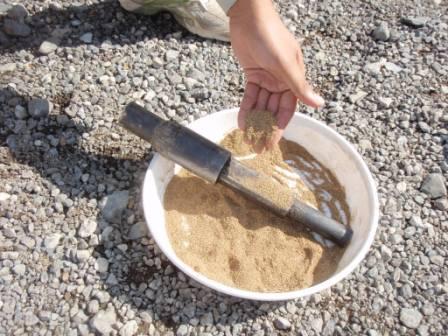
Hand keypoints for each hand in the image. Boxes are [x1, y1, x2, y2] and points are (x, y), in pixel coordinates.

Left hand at [228, 0, 323, 146]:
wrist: (249, 18)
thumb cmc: (271, 38)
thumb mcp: (285, 65)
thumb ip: (299, 86)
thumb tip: (319, 104)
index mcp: (294, 79)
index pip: (287, 110)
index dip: (279, 128)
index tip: (272, 144)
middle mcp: (282, 81)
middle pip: (273, 111)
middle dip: (265, 129)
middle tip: (257, 148)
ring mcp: (267, 79)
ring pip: (260, 105)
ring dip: (254, 122)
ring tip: (248, 140)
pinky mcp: (253, 75)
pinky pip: (249, 96)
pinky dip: (246, 109)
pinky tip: (241, 123)